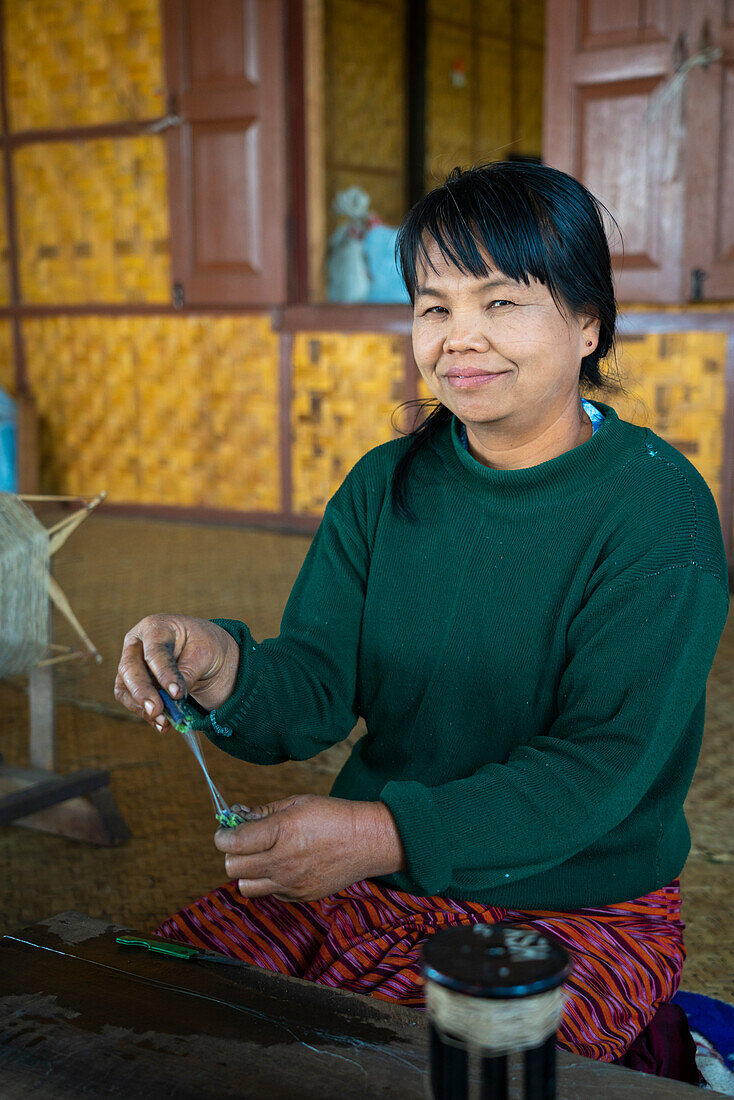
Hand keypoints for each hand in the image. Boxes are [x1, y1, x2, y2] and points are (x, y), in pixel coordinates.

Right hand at [114, 614, 239, 729]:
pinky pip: (130, 701)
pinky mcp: (131, 683)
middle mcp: (136, 644)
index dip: (165, 674)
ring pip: (125, 688)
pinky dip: (145, 715)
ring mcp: (131, 663)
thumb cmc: (203, 644)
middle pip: (129, 668)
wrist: (203, 652)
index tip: (177, 694)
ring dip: (142, 708)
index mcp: (155, 627)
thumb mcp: (205, 651)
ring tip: (164, 722)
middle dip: (142, 692)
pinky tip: (162, 724)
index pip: (155, 652)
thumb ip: (188, 671)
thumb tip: (174, 697)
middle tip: (157, 711)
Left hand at [214, 794, 406, 901]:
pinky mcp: (300, 897)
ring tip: (262, 858)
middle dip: (233, 853)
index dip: (223, 836)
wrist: (367, 841)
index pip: (232, 843)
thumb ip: (263, 812)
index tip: (226, 832)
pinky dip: (269, 882)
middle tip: (245, 843)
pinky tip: (284, 866)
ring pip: (245, 887)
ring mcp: (291, 883)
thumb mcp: (297, 803)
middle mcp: (283, 861)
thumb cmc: (333, 815)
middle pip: (232, 867)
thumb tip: (237, 817)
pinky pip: (270, 894)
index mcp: (282, 832)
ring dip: (248, 872)